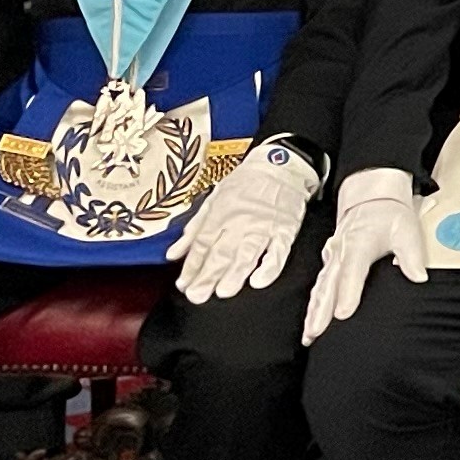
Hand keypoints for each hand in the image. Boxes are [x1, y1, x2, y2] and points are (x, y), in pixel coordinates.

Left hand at [168, 139, 314, 300]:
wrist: (282, 165)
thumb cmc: (247, 181)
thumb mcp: (213, 198)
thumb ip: (193, 228)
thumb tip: (173, 253)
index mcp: (220, 212)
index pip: (202, 244)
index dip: (191, 266)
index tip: (183, 284)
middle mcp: (240, 220)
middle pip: (221, 252)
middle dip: (207, 276)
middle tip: (197, 295)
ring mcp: (264, 226)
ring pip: (246, 254)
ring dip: (234, 274)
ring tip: (223, 292)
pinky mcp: (285, 230)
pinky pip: (278, 252)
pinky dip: (269, 268)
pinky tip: (259, 281)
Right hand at [302, 168, 427, 343]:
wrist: (371, 196)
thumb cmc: (390, 215)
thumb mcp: (406, 229)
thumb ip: (411, 255)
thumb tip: (419, 277)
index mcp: (359, 243)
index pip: (351, 271)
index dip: (347, 293)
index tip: (342, 314)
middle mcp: (340, 251)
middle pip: (329, 284)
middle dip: (321, 310)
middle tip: (315, 333)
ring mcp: (332, 257)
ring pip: (320, 287)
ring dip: (313, 311)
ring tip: (309, 335)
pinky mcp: (330, 262)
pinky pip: (320, 286)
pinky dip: (313, 305)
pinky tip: (310, 324)